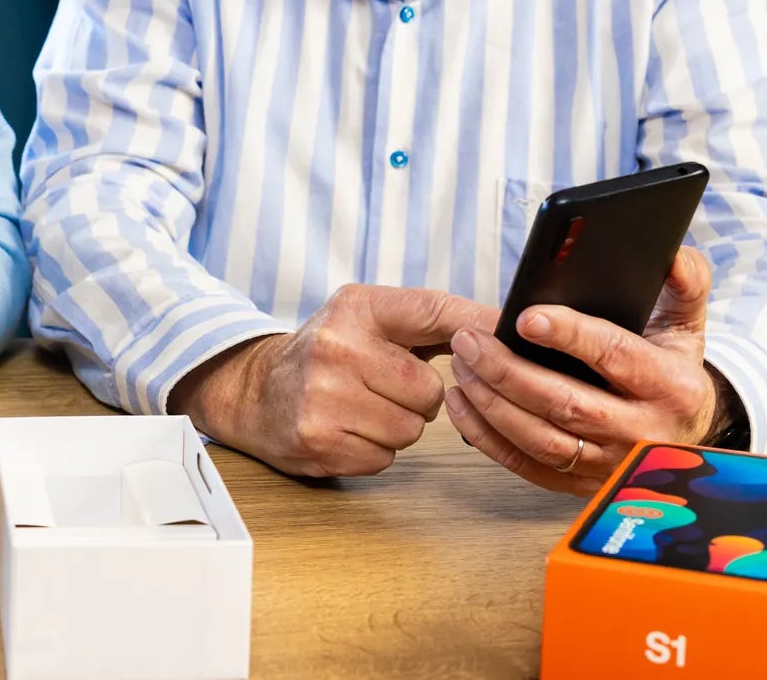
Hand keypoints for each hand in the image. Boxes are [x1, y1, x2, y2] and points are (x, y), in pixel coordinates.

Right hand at [169, 284, 495, 477]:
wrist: (256, 391)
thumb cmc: (329, 352)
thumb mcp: (369, 317)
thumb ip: (430, 320)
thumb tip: (503, 328)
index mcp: (357, 306)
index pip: (434, 311)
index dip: (478, 327)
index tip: (510, 337)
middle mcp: (338, 347)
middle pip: (430, 391)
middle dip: (419, 398)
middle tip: (385, 386)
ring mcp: (324, 397)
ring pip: (410, 430)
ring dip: (397, 427)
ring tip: (363, 408)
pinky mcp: (318, 441)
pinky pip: (384, 458)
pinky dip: (373, 451)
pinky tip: (347, 430)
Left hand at [444, 247, 723, 492]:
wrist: (688, 430)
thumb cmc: (673, 365)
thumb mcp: (689, 322)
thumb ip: (687, 282)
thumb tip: (671, 254)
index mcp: (672, 385)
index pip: (614, 355)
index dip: (569, 336)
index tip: (524, 317)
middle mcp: (643, 432)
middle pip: (567, 403)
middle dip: (509, 371)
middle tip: (469, 340)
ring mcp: (611, 464)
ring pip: (542, 439)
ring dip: (492, 403)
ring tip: (461, 365)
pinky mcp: (584, 484)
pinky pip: (528, 466)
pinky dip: (489, 438)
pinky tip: (463, 405)